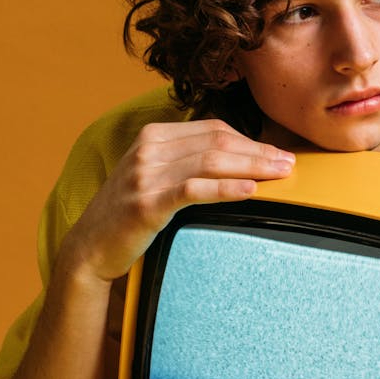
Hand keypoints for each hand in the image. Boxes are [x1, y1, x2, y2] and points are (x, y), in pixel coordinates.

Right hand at [61, 119, 294, 281]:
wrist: (89, 248)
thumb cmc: (130, 213)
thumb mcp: (155, 176)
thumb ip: (187, 161)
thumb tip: (240, 159)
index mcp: (153, 136)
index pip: (214, 130)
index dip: (251, 140)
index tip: (278, 152)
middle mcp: (148, 149)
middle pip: (217, 143)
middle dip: (259, 152)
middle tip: (290, 163)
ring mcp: (145, 175)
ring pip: (210, 162)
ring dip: (252, 167)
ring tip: (280, 174)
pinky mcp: (145, 204)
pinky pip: (194, 190)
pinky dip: (226, 187)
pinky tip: (250, 190)